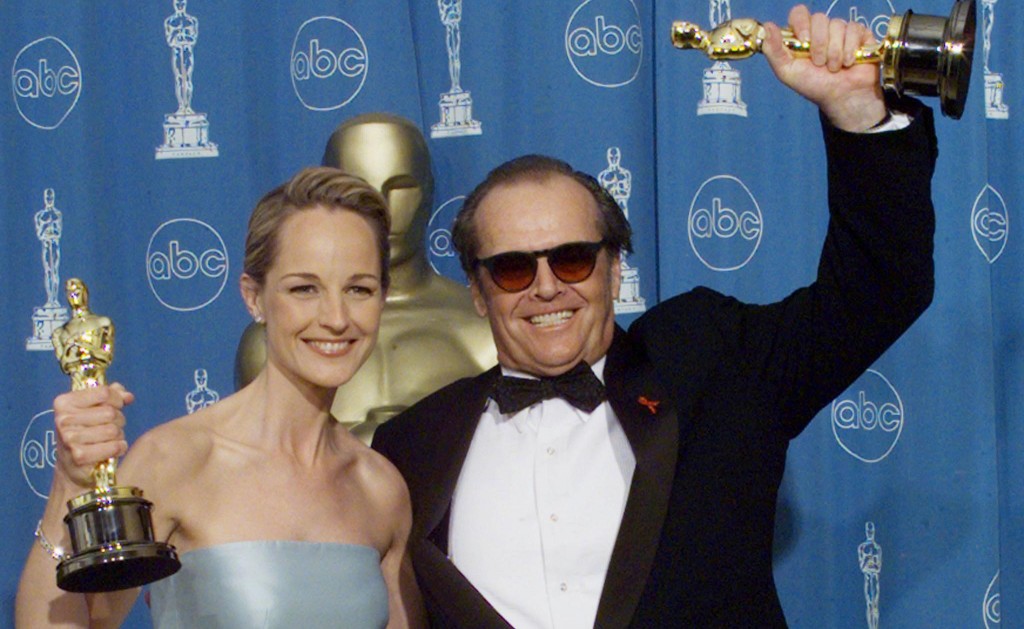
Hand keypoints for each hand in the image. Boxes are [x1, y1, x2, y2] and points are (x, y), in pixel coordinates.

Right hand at [53, 383, 134, 487]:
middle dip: (118, 419)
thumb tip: (127, 396)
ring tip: (109, 439)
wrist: (73, 466)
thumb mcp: (94, 409)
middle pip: (110, 412)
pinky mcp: (79, 456)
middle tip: (111, 427)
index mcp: (64, 403)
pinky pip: (114, 446)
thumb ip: (112, 396)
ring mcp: (70, 439)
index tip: (115, 406)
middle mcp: (63, 420)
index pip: (104, 393)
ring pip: (114, 430)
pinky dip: (119, 448)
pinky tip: (112, 450)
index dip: (117, 399)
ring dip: (119, 435)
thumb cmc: (86, 432)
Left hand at [762, 5, 886, 131]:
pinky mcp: (859, 33)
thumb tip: (768, 26)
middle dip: (819, 44)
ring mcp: (841, 30)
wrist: (842, 97)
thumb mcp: (787, 72)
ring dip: (835, 51)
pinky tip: (848, 62)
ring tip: (834, 67)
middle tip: (820, 63)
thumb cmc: (814, 85)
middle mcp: (821, 30)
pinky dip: (849, 49)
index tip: (804, 41)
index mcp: (802, 35)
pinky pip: (854, 29)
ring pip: (837, 25)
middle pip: (820, 18)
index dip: (802, 24)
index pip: (799, 13)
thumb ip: (774, 50)